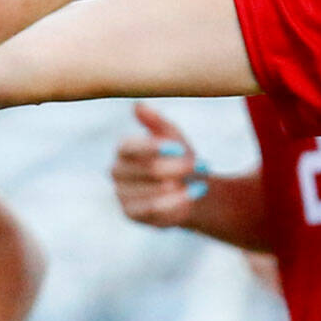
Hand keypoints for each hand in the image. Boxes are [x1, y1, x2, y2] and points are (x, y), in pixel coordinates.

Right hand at [110, 103, 204, 227]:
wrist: (188, 188)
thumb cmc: (178, 157)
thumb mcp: (173, 136)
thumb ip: (157, 122)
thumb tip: (138, 105)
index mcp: (124, 148)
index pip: (130, 147)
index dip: (154, 148)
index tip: (179, 148)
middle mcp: (117, 172)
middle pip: (147, 170)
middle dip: (178, 168)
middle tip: (203, 165)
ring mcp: (122, 195)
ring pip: (153, 193)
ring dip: (181, 189)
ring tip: (202, 184)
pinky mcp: (132, 214)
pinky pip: (156, 212)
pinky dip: (177, 204)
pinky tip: (194, 196)